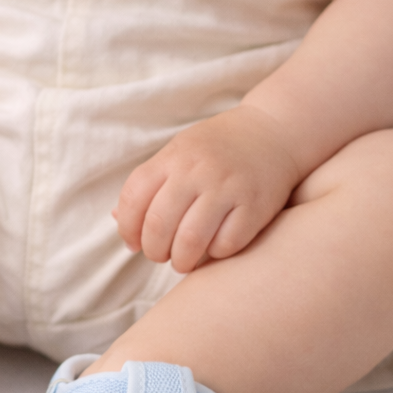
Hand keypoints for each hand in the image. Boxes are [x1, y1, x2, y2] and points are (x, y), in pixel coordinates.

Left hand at [114, 105, 301, 272]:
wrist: (274, 131)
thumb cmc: (217, 150)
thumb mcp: (178, 154)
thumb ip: (149, 185)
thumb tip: (118, 220)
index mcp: (172, 157)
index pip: (133, 200)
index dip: (127, 229)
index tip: (133, 242)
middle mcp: (197, 171)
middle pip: (158, 225)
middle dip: (153, 251)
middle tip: (160, 255)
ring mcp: (227, 188)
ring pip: (190, 241)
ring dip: (180, 260)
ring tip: (182, 260)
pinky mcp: (255, 206)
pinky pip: (225, 245)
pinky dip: (214, 255)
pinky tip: (214, 248)